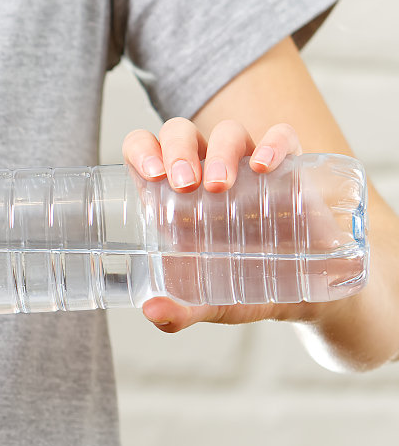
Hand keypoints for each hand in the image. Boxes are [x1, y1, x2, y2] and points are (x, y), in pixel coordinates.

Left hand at [122, 118, 313, 332]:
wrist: (305, 296)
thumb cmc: (244, 290)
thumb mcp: (209, 305)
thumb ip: (179, 313)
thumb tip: (153, 311)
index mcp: (173, 199)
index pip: (145, 150)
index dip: (141, 149)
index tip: (149, 173)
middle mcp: (206, 175)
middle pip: (181, 134)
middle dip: (176, 149)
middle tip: (182, 183)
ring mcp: (248, 169)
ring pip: (228, 132)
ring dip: (218, 150)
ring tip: (217, 185)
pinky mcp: (290, 169)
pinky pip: (283, 137)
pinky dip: (273, 143)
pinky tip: (263, 166)